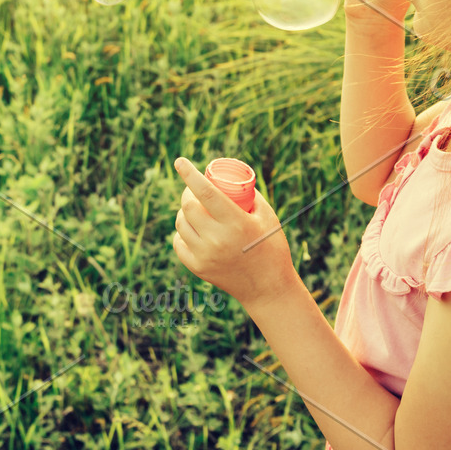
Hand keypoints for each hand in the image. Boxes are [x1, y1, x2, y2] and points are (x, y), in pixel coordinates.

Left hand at [171, 157, 296, 309]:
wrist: (269, 288)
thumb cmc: (271, 247)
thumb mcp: (267, 216)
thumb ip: (248, 195)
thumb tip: (227, 178)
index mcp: (235, 222)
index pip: (205, 192)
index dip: (189, 174)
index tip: (179, 161)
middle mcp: (217, 239)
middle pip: (188, 206)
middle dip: (187, 192)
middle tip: (193, 189)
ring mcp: (205, 255)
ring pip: (180, 224)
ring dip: (183, 212)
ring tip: (194, 209)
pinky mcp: (198, 268)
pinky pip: (179, 243)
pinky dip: (182, 233)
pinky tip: (190, 229)